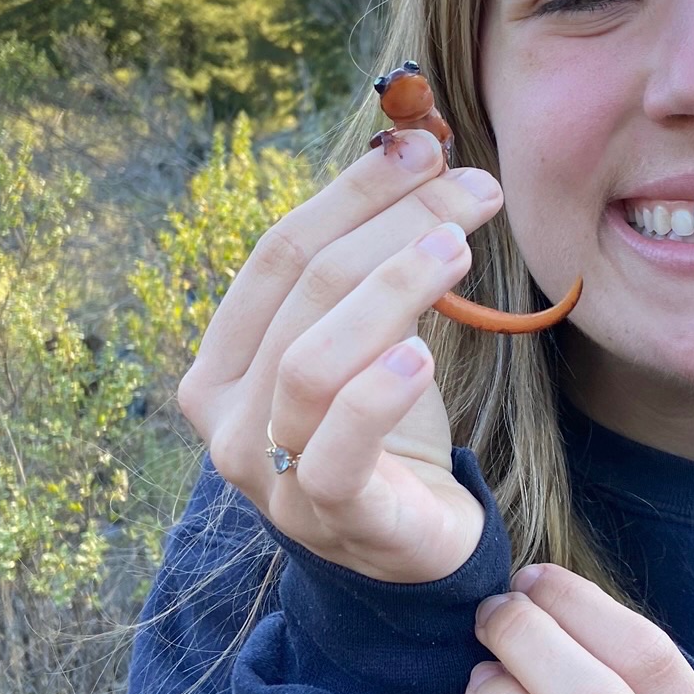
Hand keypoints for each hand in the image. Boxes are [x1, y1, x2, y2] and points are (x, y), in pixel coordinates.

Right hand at [178, 130, 504, 582]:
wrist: (412, 548)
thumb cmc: (386, 429)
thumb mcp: (372, 336)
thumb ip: (373, 261)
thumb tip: (419, 148)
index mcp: (222, 363)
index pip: (276, 253)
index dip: (351, 191)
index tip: (424, 145)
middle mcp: (227, 419)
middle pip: (303, 292)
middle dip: (392, 223)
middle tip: (471, 189)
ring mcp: (269, 476)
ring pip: (311, 361)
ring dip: (391, 288)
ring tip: (458, 247)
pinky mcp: (329, 518)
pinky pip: (337, 449)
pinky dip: (377, 394)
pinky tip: (424, 354)